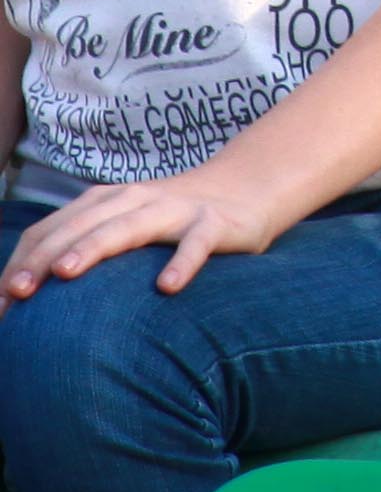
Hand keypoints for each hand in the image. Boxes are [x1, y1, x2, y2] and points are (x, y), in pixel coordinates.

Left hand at [0, 174, 277, 302]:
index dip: (23, 263)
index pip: (52, 230)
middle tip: (17, 292)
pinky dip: (181, 263)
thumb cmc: (170, 219)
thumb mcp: (123, 227)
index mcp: (105, 202)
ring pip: (127, 227)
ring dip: (93, 248)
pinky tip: (167, 287)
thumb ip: (85, 249)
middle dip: (44, 258)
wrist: (245, 188)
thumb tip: (31, 297)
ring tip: (65, 274)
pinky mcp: (213, 223)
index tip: (1, 303)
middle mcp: (134, 200)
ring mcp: (174, 210)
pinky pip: (195, 244)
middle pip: (81, 226)